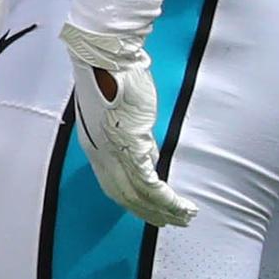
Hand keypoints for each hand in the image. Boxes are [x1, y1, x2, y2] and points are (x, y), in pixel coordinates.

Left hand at [59, 0, 193, 227]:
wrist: (105, 56)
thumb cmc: (112, 76)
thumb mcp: (120, 112)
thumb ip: (131, 134)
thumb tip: (148, 153)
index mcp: (94, 145)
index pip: (112, 184)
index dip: (132, 202)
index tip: (150, 212)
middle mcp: (99, 153)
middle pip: (123, 195)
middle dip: (149, 213)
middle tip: (171, 223)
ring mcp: (113, 150)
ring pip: (138, 194)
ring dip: (163, 210)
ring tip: (185, 218)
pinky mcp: (130, 144)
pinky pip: (149, 182)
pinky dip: (166, 198)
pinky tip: (181, 206)